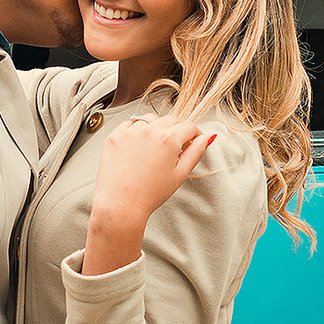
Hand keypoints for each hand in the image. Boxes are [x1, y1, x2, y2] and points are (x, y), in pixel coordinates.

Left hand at [84, 116, 213, 269]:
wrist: (121, 204)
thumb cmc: (150, 193)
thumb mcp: (180, 174)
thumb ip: (196, 152)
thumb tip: (208, 137)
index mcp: (169, 138)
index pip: (188, 126)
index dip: (194, 134)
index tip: (193, 141)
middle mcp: (149, 130)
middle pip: (170, 119)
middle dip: (176, 130)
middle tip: (174, 148)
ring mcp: (130, 131)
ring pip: (149, 119)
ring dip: (155, 128)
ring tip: (154, 149)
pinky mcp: (115, 136)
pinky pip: (129, 124)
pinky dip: (135, 131)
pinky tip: (137, 148)